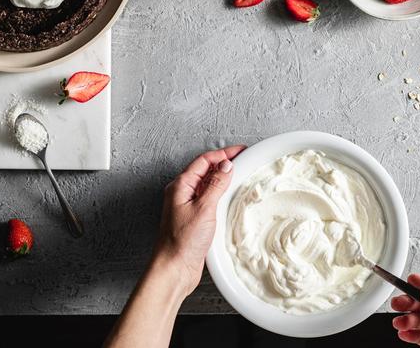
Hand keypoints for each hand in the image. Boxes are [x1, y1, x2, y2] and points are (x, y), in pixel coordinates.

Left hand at [153, 145, 245, 296]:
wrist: (174, 268)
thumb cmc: (182, 242)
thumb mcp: (203, 209)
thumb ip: (215, 185)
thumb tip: (226, 166)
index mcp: (180, 186)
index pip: (204, 161)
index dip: (223, 153)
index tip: (241, 151)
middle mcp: (182, 194)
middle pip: (205, 170)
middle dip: (224, 163)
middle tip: (244, 159)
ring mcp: (188, 206)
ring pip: (208, 184)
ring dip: (224, 178)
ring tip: (241, 174)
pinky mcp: (195, 219)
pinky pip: (209, 199)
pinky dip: (221, 194)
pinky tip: (231, 197)